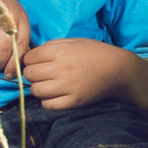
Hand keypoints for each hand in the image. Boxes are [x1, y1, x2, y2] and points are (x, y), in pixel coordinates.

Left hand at [23, 38, 138, 109]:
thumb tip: (31, 54)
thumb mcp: (73, 42)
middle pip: (30, 74)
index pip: (30, 57)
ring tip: (46, 84)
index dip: (30, 59)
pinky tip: (53, 94)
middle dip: (31, 73)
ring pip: (36, 90)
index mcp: (61, 52)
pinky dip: (47, 100)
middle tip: (40, 73)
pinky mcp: (74, 101)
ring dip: (38, 87)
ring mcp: (68, 87)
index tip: (35, 61)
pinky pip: (48, 105)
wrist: (117, 69)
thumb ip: (51, 46)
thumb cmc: (94, 53)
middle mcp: (62, 69)